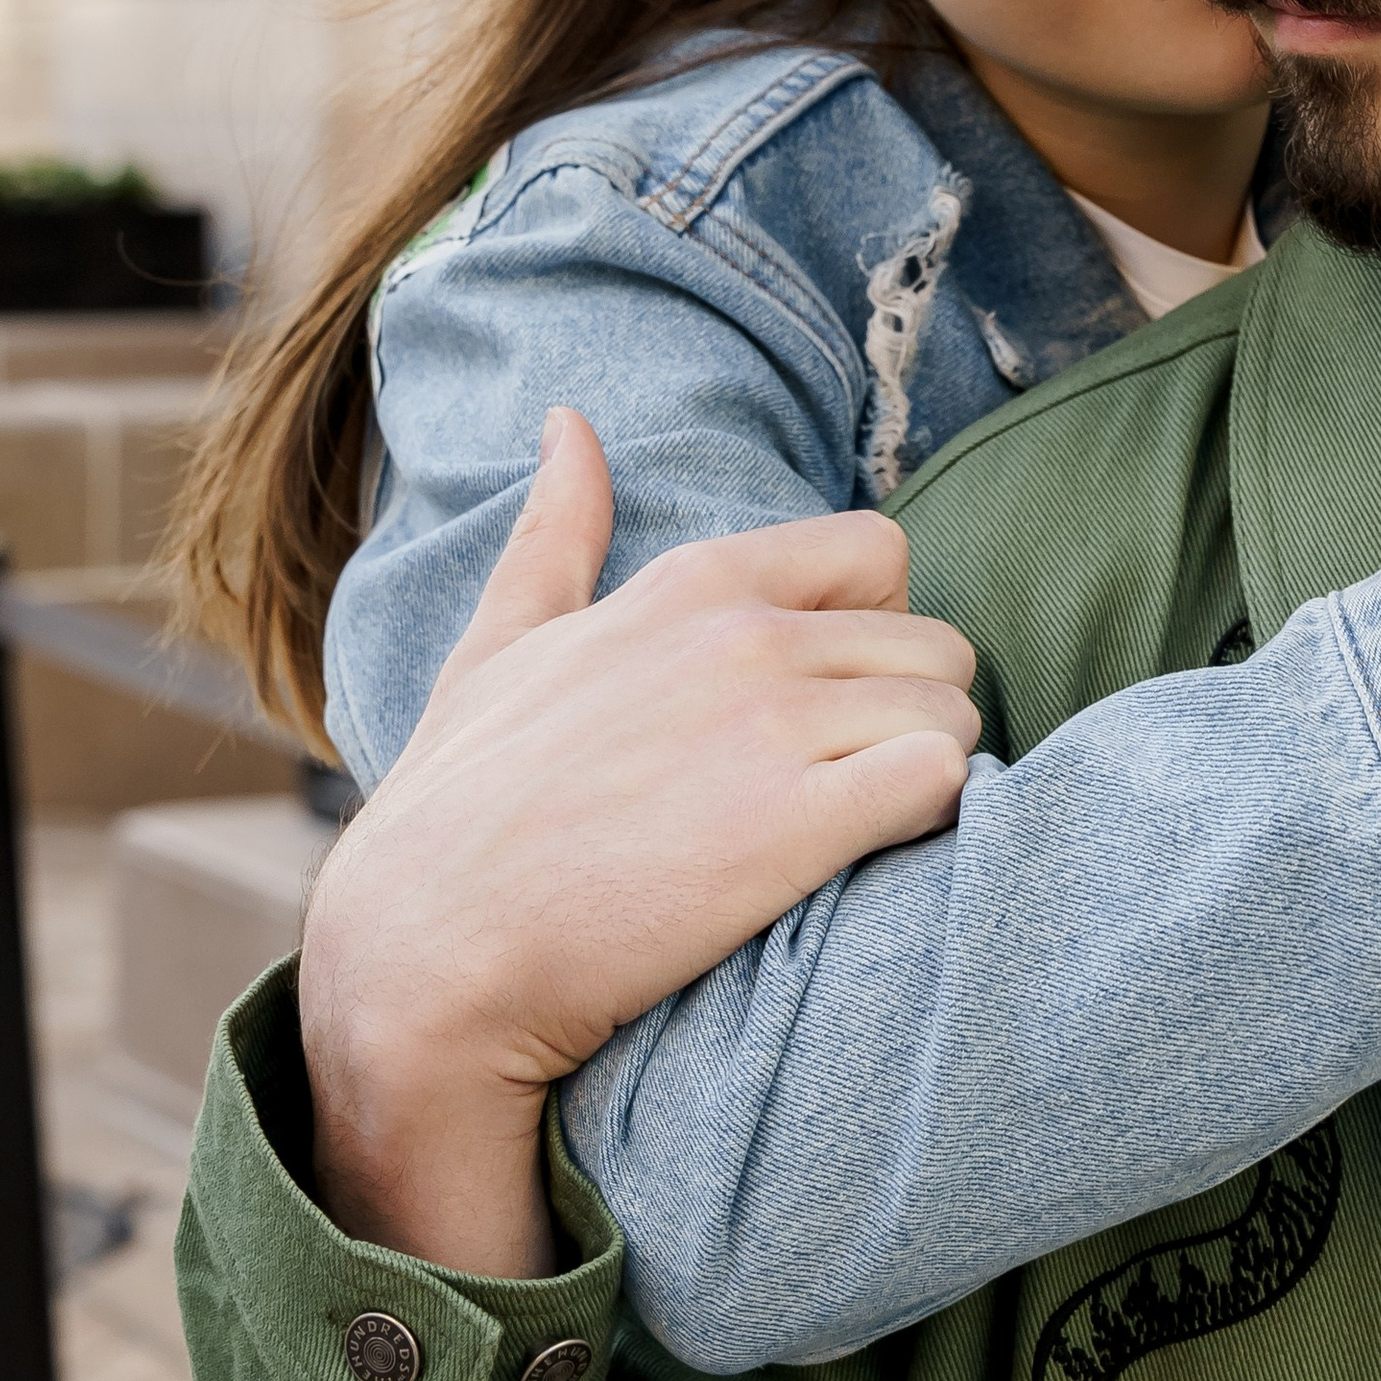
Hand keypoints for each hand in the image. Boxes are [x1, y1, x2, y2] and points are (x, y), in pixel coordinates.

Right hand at [302, 413, 980, 1273]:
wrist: (426, 957)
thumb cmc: (458, 811)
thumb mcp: (499, 645)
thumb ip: (557, 532)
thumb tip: (570, 422)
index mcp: (693, 584)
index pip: (879, 555)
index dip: (874, 634)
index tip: (829, 706)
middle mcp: (747, 636)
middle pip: (936, 644)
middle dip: (913, 715)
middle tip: (853, 787)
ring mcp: (776, 726)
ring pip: (953, 715)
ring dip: (930, 776)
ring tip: (860, 835)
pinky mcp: (800, 827)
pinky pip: (943, 780)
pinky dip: (937, 823)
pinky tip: (874, 862)